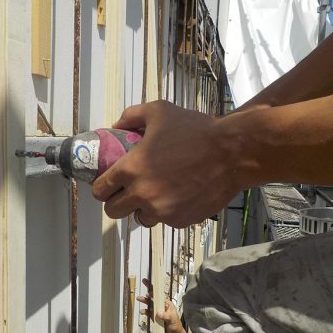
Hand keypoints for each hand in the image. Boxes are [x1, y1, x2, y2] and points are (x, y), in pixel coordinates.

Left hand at [92, 100, 253, 227]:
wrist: (232, 152)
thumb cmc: (196, 130)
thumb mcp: (159, 111)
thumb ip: (131, 116)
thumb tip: (116, 126)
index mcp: (130, 170)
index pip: (100, 191)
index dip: (102, 188)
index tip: (108, 185)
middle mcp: (142, 195)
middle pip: (113, 211)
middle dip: (118, 202)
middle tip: (129, 191)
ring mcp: (162, 211)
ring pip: (140, 218)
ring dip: (143, 209)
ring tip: (157, 192)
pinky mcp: (180, 221)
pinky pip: (165, 220)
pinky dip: (168, 211)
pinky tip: (179, 194)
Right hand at [136, 278, 186, 332]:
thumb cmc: (175, 325)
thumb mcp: (172, 319)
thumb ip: (165, 315)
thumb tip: (158, 312)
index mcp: (167, 303)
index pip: (160, 294)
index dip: (154, 288)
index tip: (149, 284)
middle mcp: (161, 305)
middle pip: (153, 296)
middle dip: (148, 291)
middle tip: (143, 282)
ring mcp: (157, 311)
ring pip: (149, 303)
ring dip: (144, 301)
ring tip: (138, 298)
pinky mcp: (154, 317)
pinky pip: (148, 312)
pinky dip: (144, 311)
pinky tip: (142, 312)